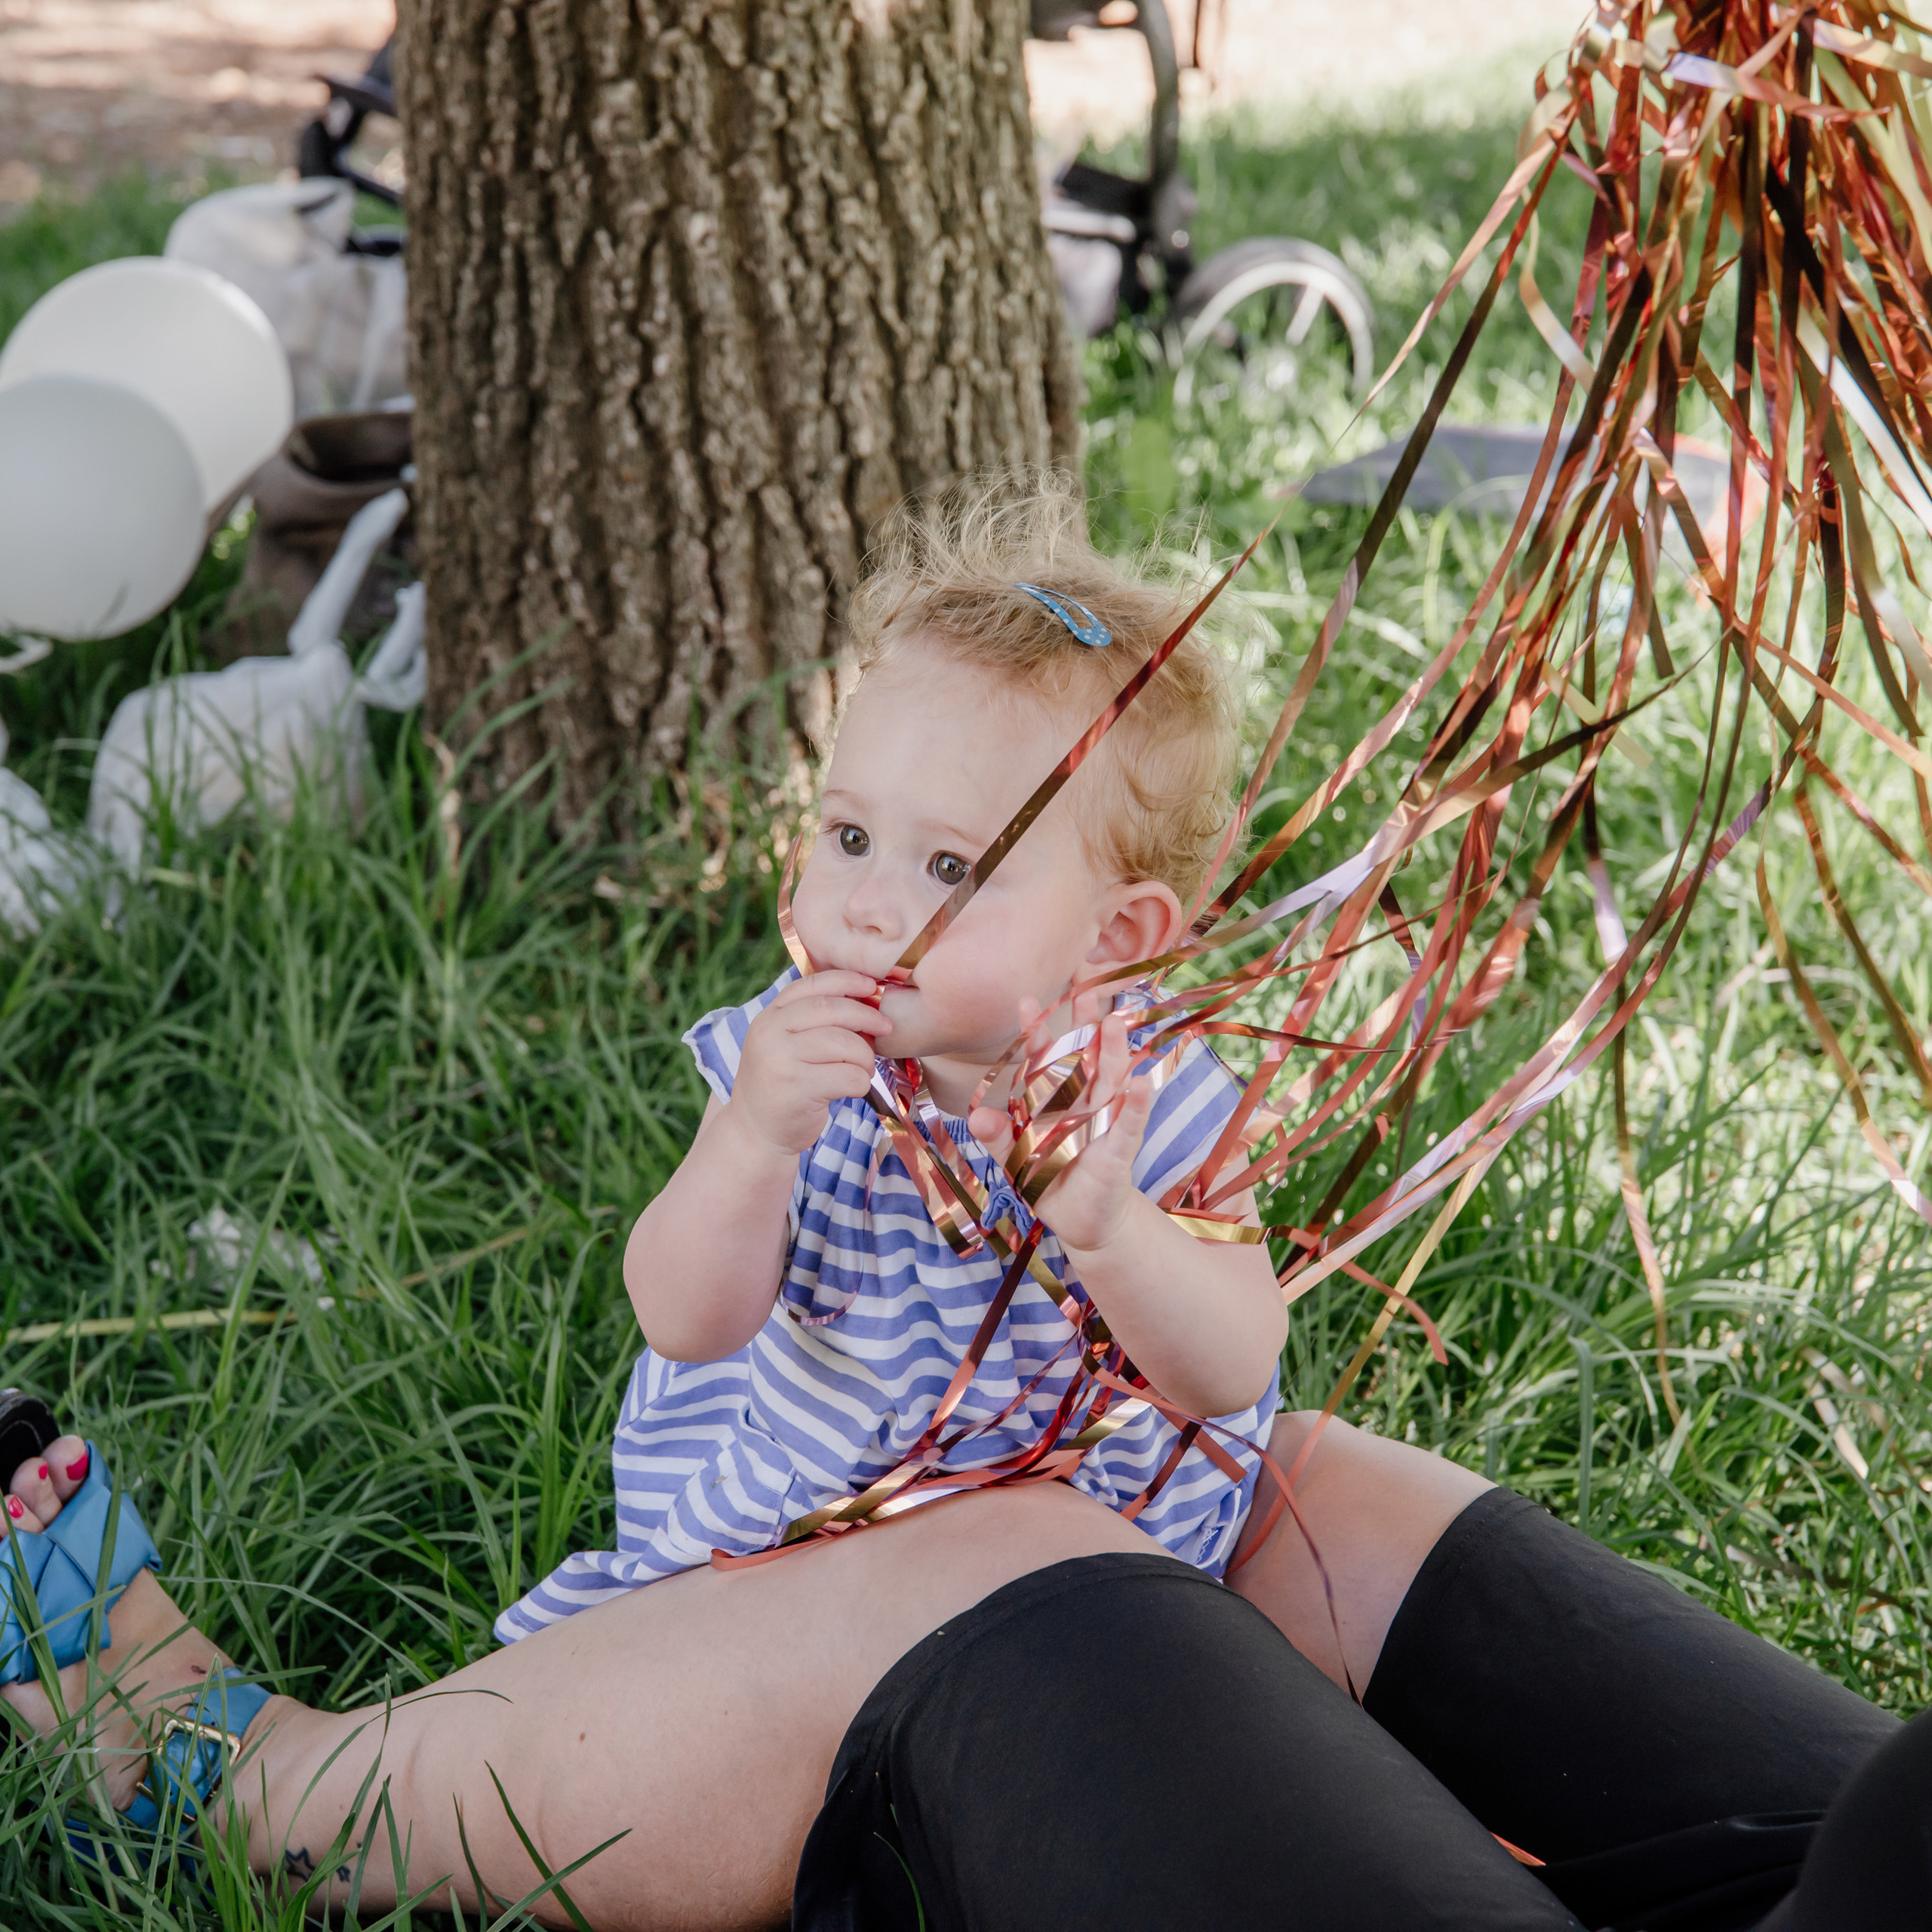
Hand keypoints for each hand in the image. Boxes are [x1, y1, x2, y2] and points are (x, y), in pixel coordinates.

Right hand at [730, 970, 891, 1156]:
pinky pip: (848, 1077)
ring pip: (845, 1044)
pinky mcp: (798, 1090)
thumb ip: (810, 1021)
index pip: (811, 985)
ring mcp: (782, 1062)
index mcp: (769, 1017)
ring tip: (864, 1068)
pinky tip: (853, 1088)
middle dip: (867, 1016)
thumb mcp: (784, 1044)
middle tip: (886, 1027)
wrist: (755, 1131)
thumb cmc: (782, 1083)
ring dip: (865, 1056)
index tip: (872, 986)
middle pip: (832, 1010)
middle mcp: (770, 1034)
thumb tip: (866, 999)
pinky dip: (861, 1082)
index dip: (847, 981)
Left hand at [968, 991, 1153, 1254]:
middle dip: (1085, 1025)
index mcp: (1055, 1099)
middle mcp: (1083, 1102)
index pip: (1045, 1060)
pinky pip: (1128, 1126)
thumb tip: (977, 1117)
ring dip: (1113, 1053)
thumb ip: (998, 1137)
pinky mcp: (1119, 1151)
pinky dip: (1134, 1106)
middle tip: (1084, 990)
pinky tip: (1139, 1084)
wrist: (1082, 1220)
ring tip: (1116, 1023)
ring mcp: (1104, 1123)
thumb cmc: (1050, 1178)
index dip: (1037, 1032)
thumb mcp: (1017, 1158)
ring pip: (1110, 1081)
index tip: (1026, 1001)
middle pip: (1085, 1057)